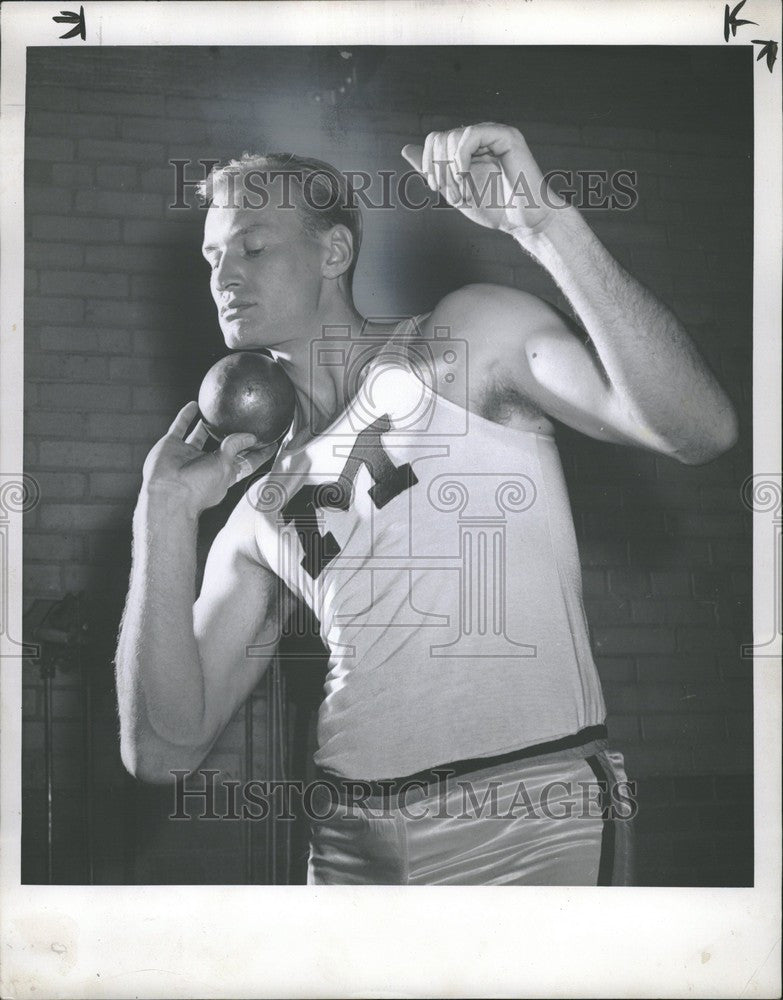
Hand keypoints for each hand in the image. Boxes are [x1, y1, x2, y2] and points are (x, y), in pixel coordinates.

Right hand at [141, 401, 278, 516]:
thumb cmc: (198, 487)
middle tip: (247, 420)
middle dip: (234, 437)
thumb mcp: (225, 467)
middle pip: (224, 447)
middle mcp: (206, 463)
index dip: (259, 453)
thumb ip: (235, 448)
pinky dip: (186, 415)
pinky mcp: (171, 445)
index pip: (246, 462)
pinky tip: (195, 404)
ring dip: (208, 424)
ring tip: (218, 411)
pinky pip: (180, 426)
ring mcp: (187, 454)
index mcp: (223, 473)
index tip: (273, 442)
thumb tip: (251, 435)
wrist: (167, 492)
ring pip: (200, 435)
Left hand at [401, 122, 565, 235]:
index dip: (428, 162)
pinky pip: (470, 135)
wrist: (523, 221)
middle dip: (439, 170)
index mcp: (468, 148)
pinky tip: (467, 177)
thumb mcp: (453, 190)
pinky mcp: (506, 136)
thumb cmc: (494, 209)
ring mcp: (493, 134)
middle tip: (453, 195)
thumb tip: (406, 149)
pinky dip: (461, 159)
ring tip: (464, 192)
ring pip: (452, 137)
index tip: (436, 187)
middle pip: (440, 138)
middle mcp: (480, 137)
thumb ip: (432, 170)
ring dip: (451, 171)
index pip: (435, 139)